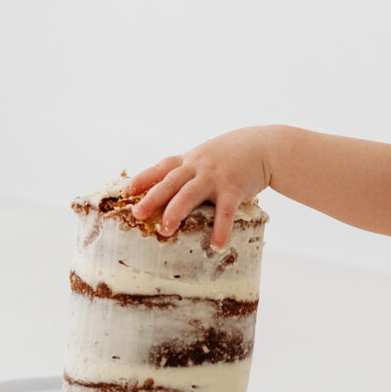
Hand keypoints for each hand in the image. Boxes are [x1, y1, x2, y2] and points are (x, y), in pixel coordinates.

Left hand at [125, 128, 274, 247]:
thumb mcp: (205, 157)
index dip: (142, 179)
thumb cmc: (231, 155)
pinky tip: (216, 245)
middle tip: (137, 214)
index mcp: (189, 161)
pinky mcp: (234, 188)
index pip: (161, 168)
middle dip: (152, 198)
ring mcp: (215, 177)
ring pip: (190, 194)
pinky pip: (225, 211)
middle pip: (170, 182)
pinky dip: (220, 229)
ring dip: (175, 212)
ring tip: (164, 230)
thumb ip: (188, 171)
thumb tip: (168, 193)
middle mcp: (198, 167)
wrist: (264, 146)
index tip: (126, 191)